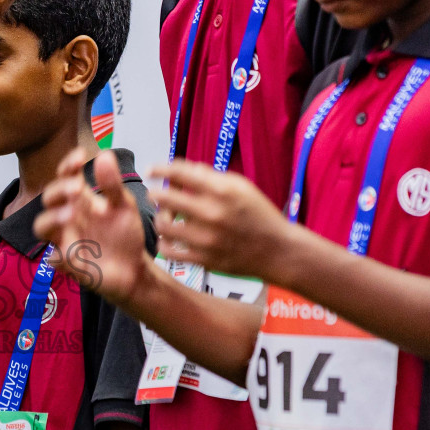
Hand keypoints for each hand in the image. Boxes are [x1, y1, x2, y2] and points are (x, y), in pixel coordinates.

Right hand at [36, 150, 151, 302]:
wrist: (134, 268)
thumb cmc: (124, 233)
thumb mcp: (124, 205)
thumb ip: (113, 184)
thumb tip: (104, 154)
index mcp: (80, 199)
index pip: (65, 177)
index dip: (68, 165)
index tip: (81, 157)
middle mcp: (68, 216)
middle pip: (49, 198)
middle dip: (60, 190)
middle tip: (78, 187)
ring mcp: (65, 239)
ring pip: (41, 226)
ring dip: (53, 218)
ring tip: (72, 214)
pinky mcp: (68, 263)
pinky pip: (54, 258)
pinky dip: (60, 255)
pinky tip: (72, 252)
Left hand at [150, 162, 292, 279]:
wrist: (277, 251)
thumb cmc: (259, 215)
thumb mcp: (242, 187)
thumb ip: (212, 177)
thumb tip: (186, 170)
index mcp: (222, 191)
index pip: (181, 173)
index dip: (161, 169)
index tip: (151, 170)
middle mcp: (212, 213)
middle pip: (165, 198)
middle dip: (156, 194)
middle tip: (156, 194)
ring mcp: (207, 239)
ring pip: (163, 225)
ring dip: (160, 218)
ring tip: (166, 217)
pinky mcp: (204, 260)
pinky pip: (170, 250)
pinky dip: (164, 242)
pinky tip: (169, 238)